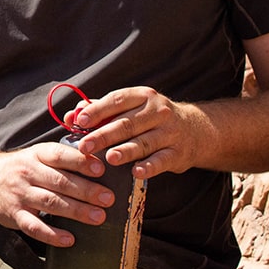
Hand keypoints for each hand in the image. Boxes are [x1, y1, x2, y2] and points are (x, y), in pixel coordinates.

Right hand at [0, 142, 117, 247]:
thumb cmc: (18, 168)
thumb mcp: (35, 155)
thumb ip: (61, 159)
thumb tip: (97, 165)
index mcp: (36, 155)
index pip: (59, 155)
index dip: (80, 161)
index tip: (100, 169)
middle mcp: (27, 173)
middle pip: (59, 181)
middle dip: (86, 190)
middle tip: (108, 198)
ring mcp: (20, 195)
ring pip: (50, 203)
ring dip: (76, 211)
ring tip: (99, 217)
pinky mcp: (14, 215)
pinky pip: (34, 226)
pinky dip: (52, 234)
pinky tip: (69, 239)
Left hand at [68, 86, 201, 179]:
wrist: (196, 131)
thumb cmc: (151, 119)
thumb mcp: (132, 108)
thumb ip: (102, 111)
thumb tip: (72, 115)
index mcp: (142, 96)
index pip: (117, 100)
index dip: (97, 110)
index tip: (80, 121)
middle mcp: (158, 111)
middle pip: (126, 123)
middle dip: (103, 135)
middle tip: (84, 146)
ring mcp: (169, 132)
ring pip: (143, 142)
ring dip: (125, 151)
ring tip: (109, 158)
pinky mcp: (178, 153)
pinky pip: (162, 160)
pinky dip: (149, 166)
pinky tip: (135, 172)